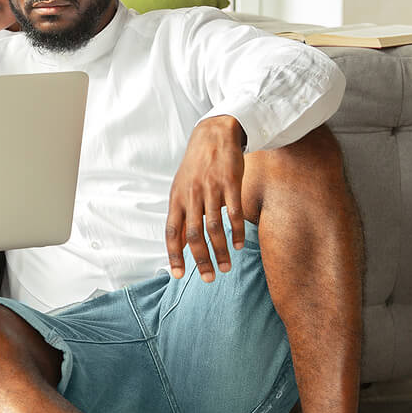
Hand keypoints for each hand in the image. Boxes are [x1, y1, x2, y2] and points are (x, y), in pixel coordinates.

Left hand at [165, 115, 246, 280]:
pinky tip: (239, 245)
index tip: (178, 275)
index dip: (174, 255)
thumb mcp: (181, 188)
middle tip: (209, 278)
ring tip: (226, 267)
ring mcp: (211, 189)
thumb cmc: (196, 166)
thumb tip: (179, 244)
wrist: (213, 134)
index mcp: (177, 198)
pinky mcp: (230, 183)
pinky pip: (233, 213)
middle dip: (201, 260)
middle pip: (193, 235)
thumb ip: (181, 215)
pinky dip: (236, 232)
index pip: (172, 232)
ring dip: (220, 251)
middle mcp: (191, 195)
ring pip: (214, 227)